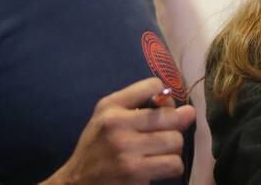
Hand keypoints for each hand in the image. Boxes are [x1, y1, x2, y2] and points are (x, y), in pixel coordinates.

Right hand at [41, 77, 195, 184]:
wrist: (76, 183)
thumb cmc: (98, 147)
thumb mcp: (109, 117)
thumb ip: (141, 105)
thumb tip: (184, 109)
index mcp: (110, 106)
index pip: (153, 85)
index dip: (164, 97)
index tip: (160, 109)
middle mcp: (117, 124)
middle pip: (171, 117)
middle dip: (174, 127)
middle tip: (164, 134)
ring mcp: (126, 150)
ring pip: (175, 141)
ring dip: (173, 149)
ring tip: (160, 152)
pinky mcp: (134, 173)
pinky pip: (173, 164)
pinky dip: (172, 166)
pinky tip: (159, 166)